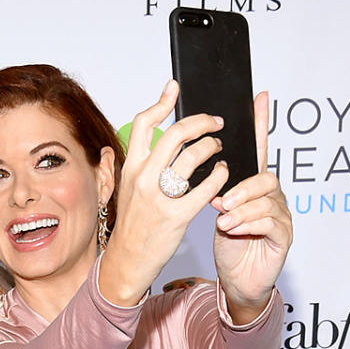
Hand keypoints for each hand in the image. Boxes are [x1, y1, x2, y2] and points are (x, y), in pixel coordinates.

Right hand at [100, 80, 226, 304]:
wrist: (128, 259)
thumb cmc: (132, 224)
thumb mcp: (126, 189)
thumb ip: (134, 164)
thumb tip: (133, 141)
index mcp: (131, 167)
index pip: (144, 123)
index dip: (162, 102)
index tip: (175, 89)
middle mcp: (143, 178)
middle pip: (176, 134)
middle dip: (202, 122)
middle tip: (216, 122)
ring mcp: (159, 197)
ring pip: (193, 157)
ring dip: (212, 148)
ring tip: (219, 149)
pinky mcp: (176, 215)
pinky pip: (205, 187)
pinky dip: (219, 176)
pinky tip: (223, 174)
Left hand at [210, 91, 292, 319]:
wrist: (237, 279)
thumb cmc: (226, 243)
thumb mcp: (213, 211)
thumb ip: (211, 186)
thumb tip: (196, 162)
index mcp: (250, 186)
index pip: (256, 149)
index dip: (259, 123)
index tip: (258, 96)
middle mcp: (270, 196)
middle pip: (264, 175)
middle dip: (241, 185)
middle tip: (220, 200)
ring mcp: (281, 214)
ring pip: (266, 198)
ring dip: (241, 206)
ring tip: (222, 218)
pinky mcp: (284, 235)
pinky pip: (270, 222)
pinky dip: (248, 223)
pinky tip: (231, 229)